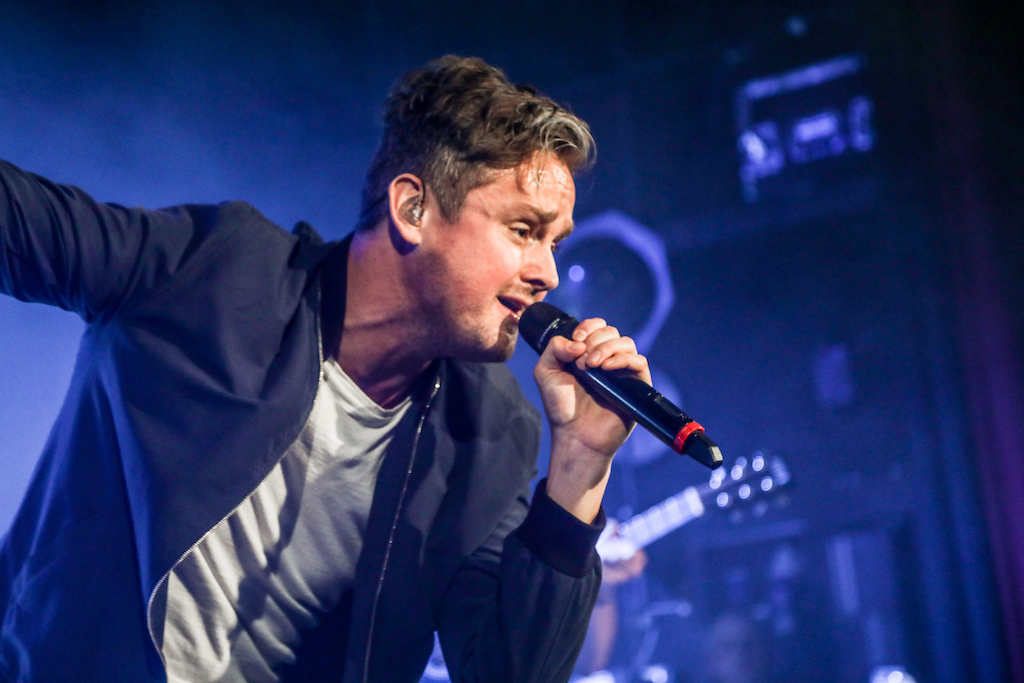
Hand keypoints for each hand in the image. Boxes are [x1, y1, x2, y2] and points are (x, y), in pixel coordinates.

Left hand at [534, 318, 650, 519]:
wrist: (575, 435)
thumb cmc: (561, 407)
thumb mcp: (546, 372)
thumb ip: (554, 349)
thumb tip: (578, 342)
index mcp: (588, 353)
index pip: (597, 327)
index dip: (588, 327)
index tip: (576, 339)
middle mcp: (608, 360)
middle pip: (611, 332)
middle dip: (595, 340)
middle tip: (581, 361)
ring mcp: (623, 372)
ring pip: (626, 343)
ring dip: (607, 348)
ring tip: (591, 365)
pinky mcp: (636, 386)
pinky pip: (638, 361)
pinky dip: (623, 359)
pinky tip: (606, 368)